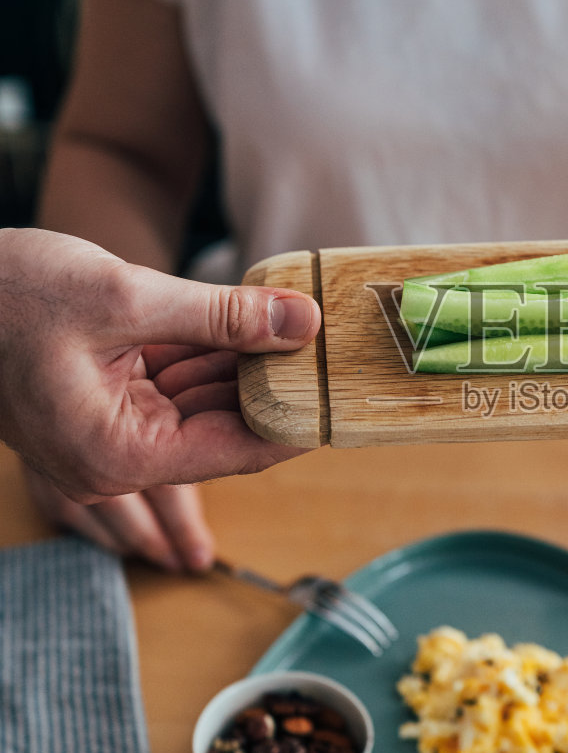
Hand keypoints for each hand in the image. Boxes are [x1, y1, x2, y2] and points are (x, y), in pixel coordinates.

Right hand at [0, 230, 320, 565]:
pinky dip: (212, 356)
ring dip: (249, 367)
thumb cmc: (10, 292)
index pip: (239, 450)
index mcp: (116, 454)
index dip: (300, 419)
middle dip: (279, 386)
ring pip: (204, 405)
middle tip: (336, 347)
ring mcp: (106, 434)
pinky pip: (173, 387)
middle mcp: (112, 459)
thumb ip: (221, 316)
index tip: (349, 392)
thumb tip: (301, 322)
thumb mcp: (126, 295)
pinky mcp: (102, 404)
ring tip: (306, 327)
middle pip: (225, 430)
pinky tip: (256, 324)